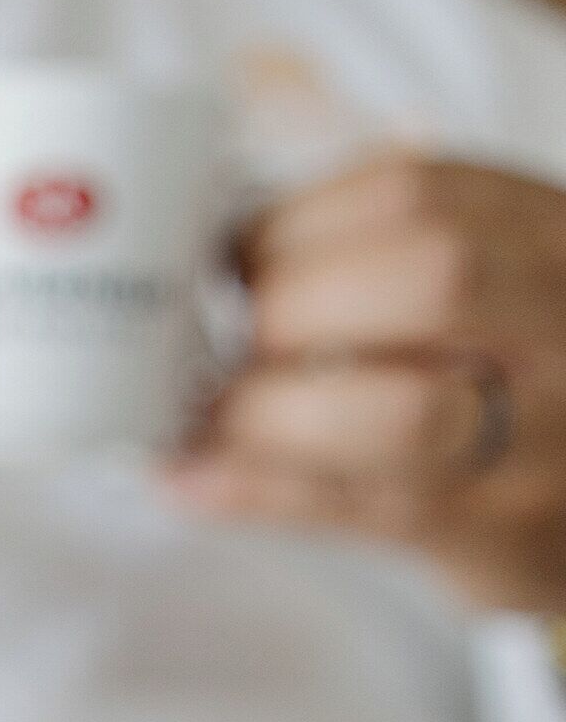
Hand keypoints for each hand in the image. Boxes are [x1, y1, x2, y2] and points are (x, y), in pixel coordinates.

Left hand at [172, 152, 565, 613]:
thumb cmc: (510, 374)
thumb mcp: (490, 284)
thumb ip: (383, 256)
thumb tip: (207, 260)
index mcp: (550, 235)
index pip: (416, 193)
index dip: (292, 223)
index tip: (229, 258)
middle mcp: (563, 321)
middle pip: (431, 278)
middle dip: (290, 306)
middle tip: (225, 343)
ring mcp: (542, 433)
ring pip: (402, 412)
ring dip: (265, 411)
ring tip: (202, 415)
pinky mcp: (498, 528)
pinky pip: (361, 508)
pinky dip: (256, 489)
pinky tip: (192, 479)